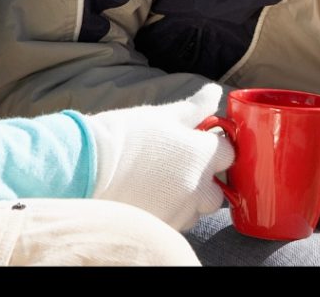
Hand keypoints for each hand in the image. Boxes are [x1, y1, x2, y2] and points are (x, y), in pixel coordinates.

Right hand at [84, 83, 234, 230]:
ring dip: (190, 198)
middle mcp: (197, 186)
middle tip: (182, 165)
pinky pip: (178, 221)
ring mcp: (180, 210)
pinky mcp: (163, 226)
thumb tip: (215, 92)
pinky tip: (152, 195)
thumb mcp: (164, 115)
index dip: (216, 146)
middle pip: (217, 189)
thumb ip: (196, 107)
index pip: (229, 153)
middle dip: (206, 180)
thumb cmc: (127, 134)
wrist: (90, 165)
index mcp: (201, 154)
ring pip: (198, 209)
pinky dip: (172, 211)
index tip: (201, 142)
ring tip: (164, 182)